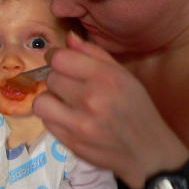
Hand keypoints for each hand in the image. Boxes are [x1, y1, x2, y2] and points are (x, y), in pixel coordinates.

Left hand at [33, 32, 187, 188]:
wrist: (146, 151)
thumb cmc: (136, 108)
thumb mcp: (123, 75)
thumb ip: (94, 53)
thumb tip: (68, 37)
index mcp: (106, 78)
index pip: (59, 58)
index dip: (55, 57)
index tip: (60, 61)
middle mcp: (91, 99)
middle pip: (51, 78)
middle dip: (58, 79)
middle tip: (71, 86)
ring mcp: (80, 124)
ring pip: (41, 102)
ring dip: (50, 100)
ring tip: (64, 103)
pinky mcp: (72, 144)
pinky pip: (47, 123)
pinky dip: (54, 118)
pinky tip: (70, 118)